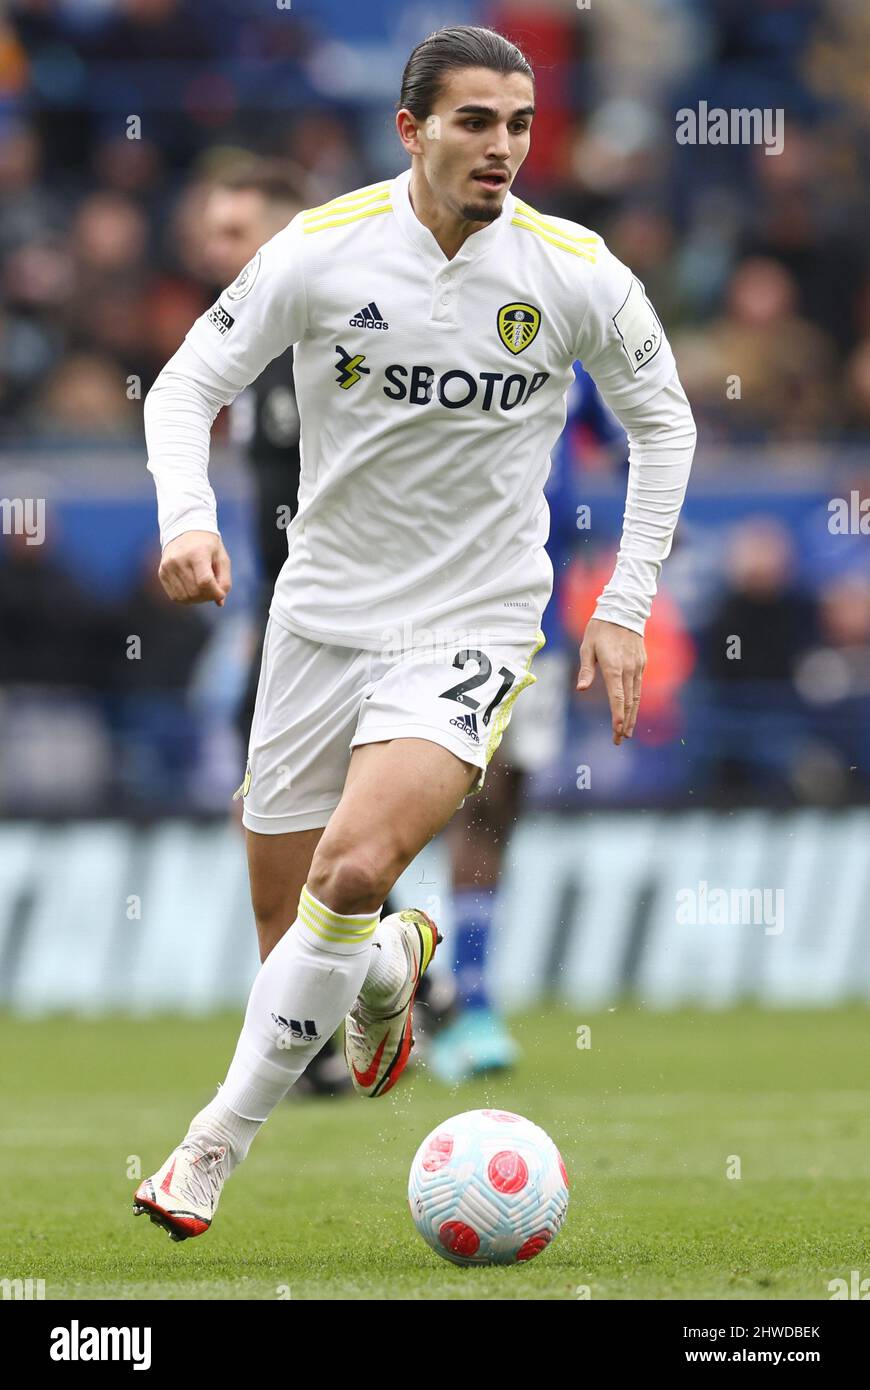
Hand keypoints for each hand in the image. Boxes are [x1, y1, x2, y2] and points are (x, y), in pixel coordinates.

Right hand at [158, 530, 231, 606]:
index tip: (221, 594)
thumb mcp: (221, 557)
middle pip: (194, 592)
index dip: (215, 593)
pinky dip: (186, 598)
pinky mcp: (162, 572)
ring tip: (203, 592)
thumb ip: (224, 579)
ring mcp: (168, 567)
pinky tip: (192, 591)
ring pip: (184, 597)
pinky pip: (174, 596)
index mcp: (197, 553)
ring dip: (197, 600)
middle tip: (213, 592)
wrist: (184, 528)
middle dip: (207, 597)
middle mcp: (179, 560)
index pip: (205, 582)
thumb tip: (220, 601)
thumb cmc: (207, 544)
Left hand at [576, 617, 645, 744]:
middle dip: (624, 723)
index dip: (618, 716)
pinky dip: (636, 702)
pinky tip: (632, 710)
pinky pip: (639, 686)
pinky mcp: (642, 663)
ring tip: (627, 731)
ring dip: (632, 716)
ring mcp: (637, 667)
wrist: (623, 610)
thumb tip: (581, 689)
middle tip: (619, 739)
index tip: (617, 731)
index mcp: (613, 666)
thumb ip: (586, 669)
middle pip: (628, 702)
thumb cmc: (600, 628)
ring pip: (636, 697)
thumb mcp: (587, 646)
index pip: (617, 697)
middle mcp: (628, 669)